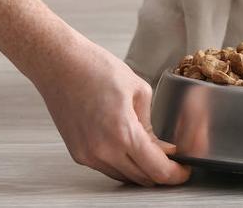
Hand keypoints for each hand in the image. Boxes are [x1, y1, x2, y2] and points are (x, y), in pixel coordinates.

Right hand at [30, 35, 189, 185]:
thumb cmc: (93, 67)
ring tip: (150, 153)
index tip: (184, 169)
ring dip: (140, 170)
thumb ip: (151, 123)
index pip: (158, 170)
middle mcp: (103, 150)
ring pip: (124, 176)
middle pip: (142, 179)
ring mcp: (88, 154)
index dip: (176, 174)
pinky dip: (121, 163)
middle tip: (172, 161)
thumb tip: (160, 145)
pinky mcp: (77, 153)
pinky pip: (106, 168)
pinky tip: (126, 147)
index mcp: (123, 132)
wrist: (58, 64)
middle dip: (161, 173)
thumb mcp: (137, 89)